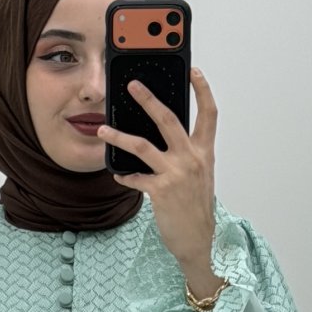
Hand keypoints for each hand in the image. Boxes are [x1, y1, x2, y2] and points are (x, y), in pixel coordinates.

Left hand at [97, 67, 216, 268]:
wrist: (199, 241)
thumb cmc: (197, 209)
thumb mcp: (199, 176)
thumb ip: (187, 154)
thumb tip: (166, 137)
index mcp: (204, 152)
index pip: (209, 114)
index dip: (202, 90)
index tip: (193, 71)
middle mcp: (191, 159)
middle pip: (168, 118)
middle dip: (148, 98)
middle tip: (132, 85)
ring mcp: (176, 174)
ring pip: (142, 146)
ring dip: (119, 136)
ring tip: (102, 129)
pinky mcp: (161, 191)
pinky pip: (135, 177)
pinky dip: (125, 176)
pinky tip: (119, 175)